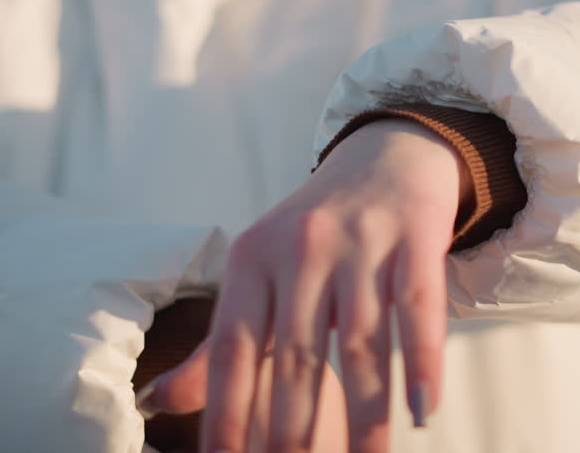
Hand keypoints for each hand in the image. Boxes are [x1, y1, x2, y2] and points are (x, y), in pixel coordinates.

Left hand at [152, 118, 471, 451]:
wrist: (387, 155)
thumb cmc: (316, 228)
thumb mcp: (258, 272)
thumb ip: (220, 342)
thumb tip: (157, 403)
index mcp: (250, 260)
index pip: (232, 348)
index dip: (225, 412)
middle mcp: (300, 249)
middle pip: (294, 357)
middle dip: (292, 433)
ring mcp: (359, 243)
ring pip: (360, 345)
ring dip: (367, 418)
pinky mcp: (414, 238)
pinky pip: (418, 311)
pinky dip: (421, 365)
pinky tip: (423, 412)